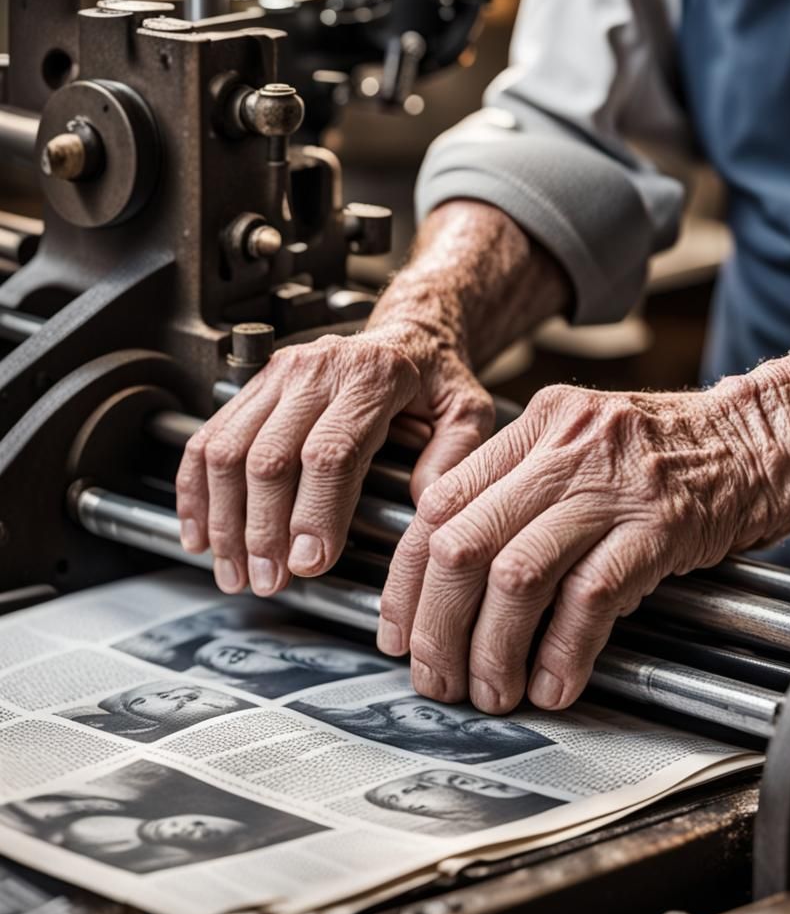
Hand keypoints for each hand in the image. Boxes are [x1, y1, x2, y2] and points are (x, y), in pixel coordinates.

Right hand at [175, 329, 492, 596]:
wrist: (408, 332)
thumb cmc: (437, 377)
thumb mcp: (468, 410)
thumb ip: (454, 457)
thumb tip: (424, 506)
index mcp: (373, 377)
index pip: (330, 452)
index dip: (314, 513)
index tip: (309, 563)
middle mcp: (318, 371)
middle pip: (270, 456)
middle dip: (262, 529)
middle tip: (268, 581)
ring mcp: (279, 374)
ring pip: (229, 449)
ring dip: (224, 519)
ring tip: (233, 571)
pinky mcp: (255, 384)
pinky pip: (209, 436)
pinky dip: (196, 490)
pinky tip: (200, 534)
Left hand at [378, 382, 789, 714]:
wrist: (760, 439)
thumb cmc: (666, 454)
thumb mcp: (582, 445)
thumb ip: (521, 489)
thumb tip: (456, 573)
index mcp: (536, 425)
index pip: (439, 503)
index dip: (407, 578)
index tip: (399, 628)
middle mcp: (565, 447)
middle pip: (464, 542)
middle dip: (438, 625)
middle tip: (436, 676)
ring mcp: (612, 486)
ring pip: (516, 575)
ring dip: (492, 648)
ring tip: (492, 690)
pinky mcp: (659, 526)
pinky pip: (590, 597)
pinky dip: (563, 651)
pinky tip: (555, 683)